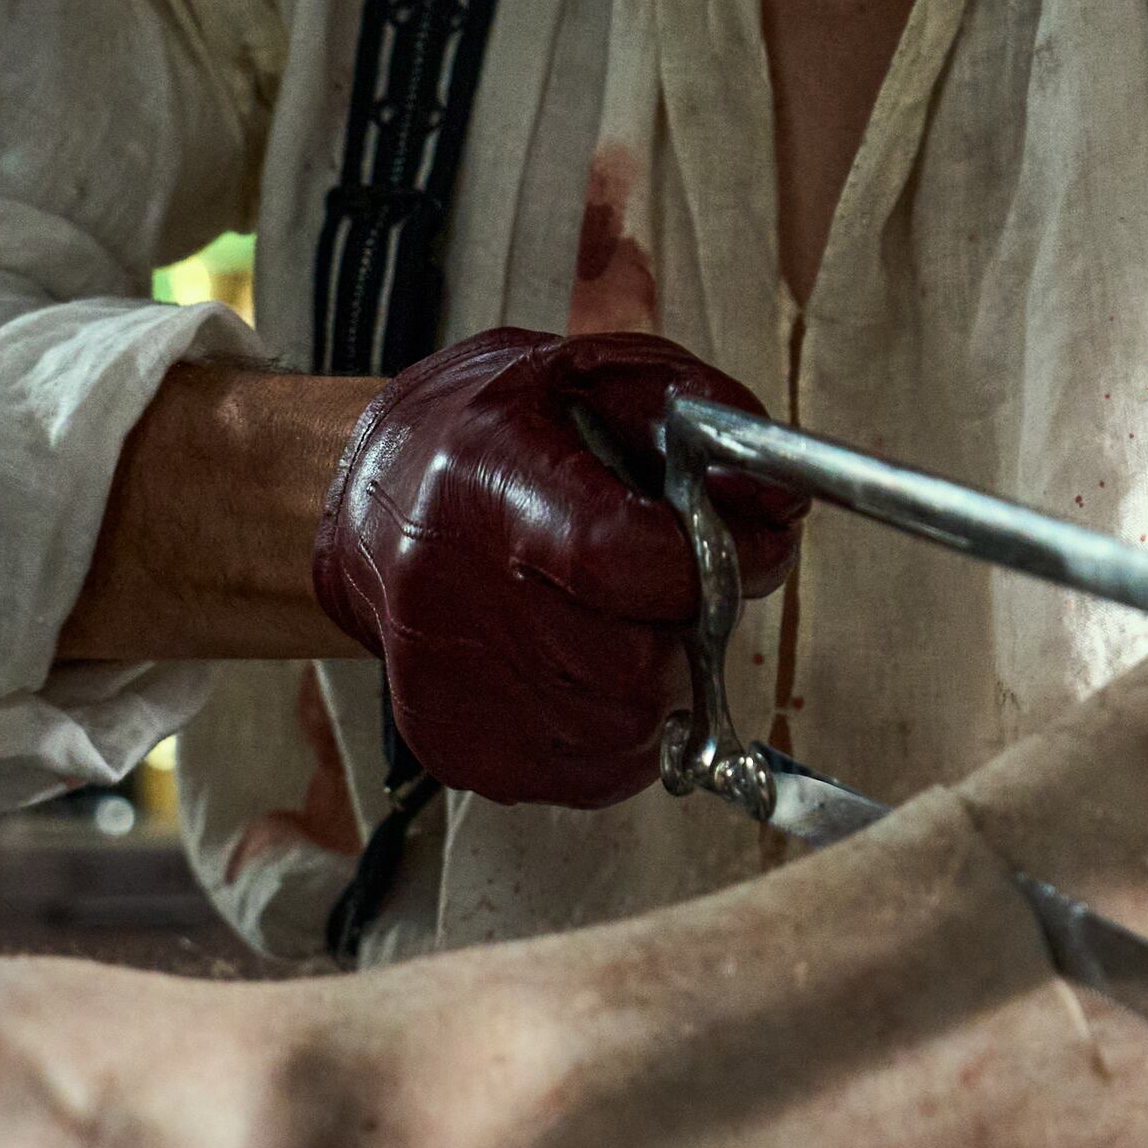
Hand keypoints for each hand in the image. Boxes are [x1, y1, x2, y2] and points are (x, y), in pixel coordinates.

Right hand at [311, 328, 800, 809]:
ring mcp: (449, 684)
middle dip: (679, 626)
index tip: (742, 550)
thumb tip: (778, 504)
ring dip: (652, 682)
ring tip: (616, 621)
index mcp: (490, 485)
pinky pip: (589, 774)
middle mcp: (455, 595)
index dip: (709, 565)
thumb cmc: (488, 432)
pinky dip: (616, 730)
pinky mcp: (454, 746)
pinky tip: (586, 668)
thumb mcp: (599, 373)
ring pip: (623, 728)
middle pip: (634, 664)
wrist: (368, 500)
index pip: (626, 562)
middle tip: (661, 587)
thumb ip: (704, 424)